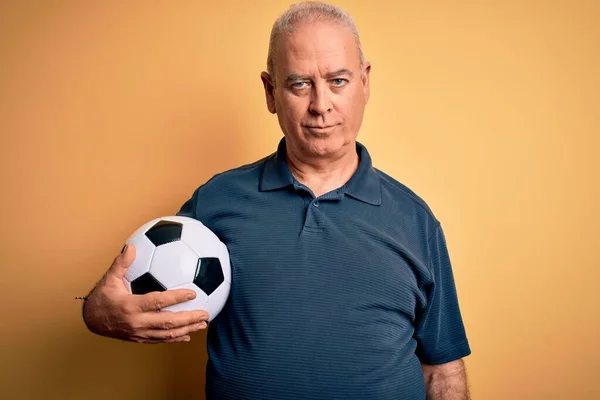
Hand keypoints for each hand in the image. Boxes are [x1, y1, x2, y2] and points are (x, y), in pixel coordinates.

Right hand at [82, 244, 209, 342]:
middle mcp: (137, 322)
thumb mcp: (109, 279)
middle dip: (189, 319)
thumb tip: (131, 246)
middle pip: (168, 323)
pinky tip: (188, 335)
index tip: (192, 293)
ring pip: (167, 334)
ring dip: (187, 329)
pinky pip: (160, 340)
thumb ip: (121, 263)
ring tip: (203, 324)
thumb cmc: (102, 298)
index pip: (158, 302)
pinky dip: (175, 339)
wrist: (90, 321)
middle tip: (206, 314)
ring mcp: (139, 333)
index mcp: (131, 306)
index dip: (176, 298)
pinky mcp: (140, 339)